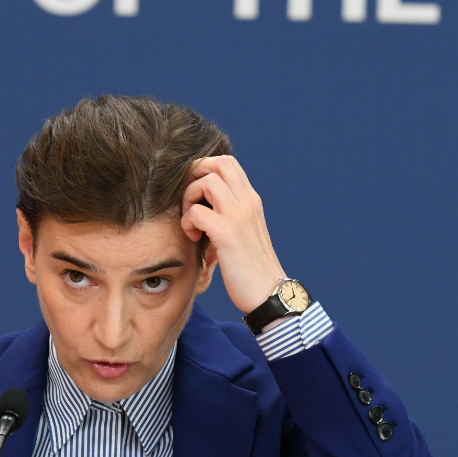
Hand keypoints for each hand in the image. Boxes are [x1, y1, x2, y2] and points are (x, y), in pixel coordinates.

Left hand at [180, 155, 288, 312]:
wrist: (269, 293)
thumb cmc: (251, 268)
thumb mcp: (244, 233)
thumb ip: (230, 215)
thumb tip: (204, 206)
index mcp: (251, 201)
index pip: (227, 163)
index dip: (204, 169)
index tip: (196, 194)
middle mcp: (247, 203)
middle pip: (217, 163)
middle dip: (194, 175)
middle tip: (189, 201)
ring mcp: (239, 217)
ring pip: (206, 182)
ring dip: (189, 199)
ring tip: (191, 222)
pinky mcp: (228, 235)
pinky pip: (196, 212)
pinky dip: (188, 222)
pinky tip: (194, 238)